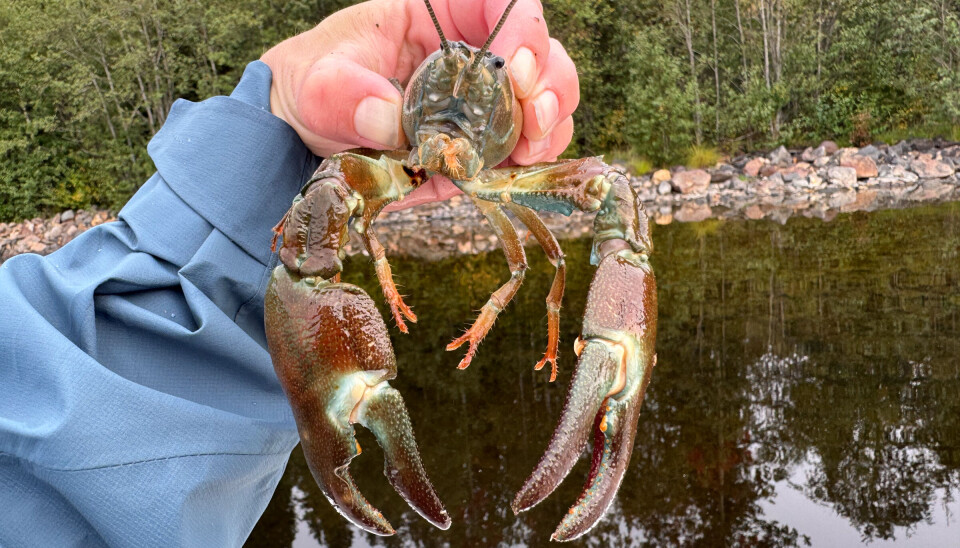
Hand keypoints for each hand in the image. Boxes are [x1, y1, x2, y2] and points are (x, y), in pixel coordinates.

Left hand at [261, 0, 578, 210]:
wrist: (307, 135)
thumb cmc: (316, 86)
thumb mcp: (319, 81)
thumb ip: (345, 95)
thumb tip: (385, 116)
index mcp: (441, 14)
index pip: (501, 1)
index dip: (523, 28)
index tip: (512, 68)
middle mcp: (474, 53)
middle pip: (542, 53)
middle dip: (550, 84)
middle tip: (532, 116)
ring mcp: (485, 101)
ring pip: (548, 100)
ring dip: (550, 125)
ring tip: (529, 148)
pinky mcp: (484, 144)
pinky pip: (528, 147)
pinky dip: (535, 159)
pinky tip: (519, 168)